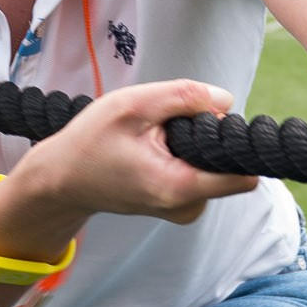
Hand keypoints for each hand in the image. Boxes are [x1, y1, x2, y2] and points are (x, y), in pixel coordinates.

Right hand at [0, 79, 258, 260]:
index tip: (217, 124)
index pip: (244, 176)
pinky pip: (199, 170)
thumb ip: (185, 97)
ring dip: (191, 143)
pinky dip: (182, 154)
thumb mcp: (133, 105)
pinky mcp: (178, 204)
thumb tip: (227, 101)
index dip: (239, 143)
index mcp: (179, 188)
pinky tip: (150, 150)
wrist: (61, 179)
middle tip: (163, 127)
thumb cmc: (90, 142)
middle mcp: (187, 207)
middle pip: (229, 161)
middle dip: (207, 136)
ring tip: (151, 139)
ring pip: (213, 163)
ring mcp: (183, 209)